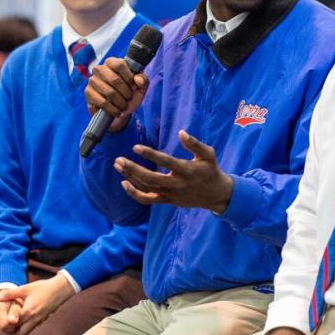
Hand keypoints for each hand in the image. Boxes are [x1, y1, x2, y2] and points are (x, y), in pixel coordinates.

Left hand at [0, 276, 76, 334]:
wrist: (61, 288)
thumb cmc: (42, 287)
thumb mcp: (25, 288)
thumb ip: (9, 294)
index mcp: (28, 311)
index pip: (13, 325)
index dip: (6, 325)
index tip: (3, 321)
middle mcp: (34, 319)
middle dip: (12, 332)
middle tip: (8, 324)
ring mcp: (40, 322)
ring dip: (20, 333)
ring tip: (16, 325)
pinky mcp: (44, 322)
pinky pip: (34, 333)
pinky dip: (28, 332)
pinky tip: (25, 324)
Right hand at [0, 296, 22, 334]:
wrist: (7, 301)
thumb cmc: (14, 305)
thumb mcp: (18, 306)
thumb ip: (16, 313)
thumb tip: (12, 321)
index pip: (4, 326)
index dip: (11, 328)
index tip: (14, 323)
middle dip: (5, 332)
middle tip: (11, 327)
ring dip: (0, 334)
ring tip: (6, 327)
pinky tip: (1, 328)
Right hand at [85, 57, 148, 133]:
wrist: (119, 111)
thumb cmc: (128, 95)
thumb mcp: (140, 88)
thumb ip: (143, 80)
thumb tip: (138, 79)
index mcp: (112, 63)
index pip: (119, 64)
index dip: (128, 76)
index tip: (133, 85)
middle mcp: (99, 69)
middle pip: (114, 79)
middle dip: (126, 92)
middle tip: (129, 98)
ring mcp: (92, 81)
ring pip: (109, 92)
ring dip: (120, 102)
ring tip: (123, 106)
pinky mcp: (88, 93)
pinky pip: (102, 102)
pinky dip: (113, 109)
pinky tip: (117, 112)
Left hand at [115, 131, 234, 213]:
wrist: (216, 195)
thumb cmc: (211, 170)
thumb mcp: (208, 154)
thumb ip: (195, 144)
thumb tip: (181, 132)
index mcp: (187, 170)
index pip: (166, 162)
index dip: (150, 154)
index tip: (135, 147)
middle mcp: (177, 184)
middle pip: (150, 179)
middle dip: (133, 169)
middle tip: (118, 159)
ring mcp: (171, 194)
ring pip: (146, 188)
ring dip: (130, 177)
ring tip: (118, 165)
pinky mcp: (167, 201)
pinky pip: (147, 200)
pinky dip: (134, 193)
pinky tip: (124, 183)